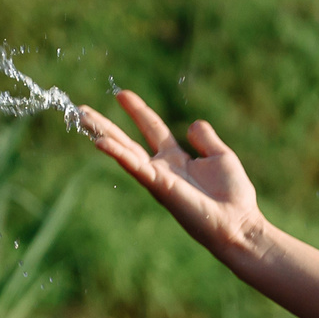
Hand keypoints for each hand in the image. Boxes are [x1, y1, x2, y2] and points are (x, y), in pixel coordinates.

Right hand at [78, 91, 269, 262]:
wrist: (237, 223)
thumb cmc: (233, 196)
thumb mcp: (220, 156)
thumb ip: (205, 139)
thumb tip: (192, 124)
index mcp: (177, 159)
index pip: (152, 128)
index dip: (138, 111)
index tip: (121, 94)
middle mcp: (162, 168)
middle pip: (127, 140)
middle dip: (105, 124)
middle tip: (82, 109)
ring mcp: (157, 177)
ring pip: (123, 150)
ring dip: (101, 133)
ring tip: (80, 117)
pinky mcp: (159, 186)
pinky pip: (134, 166)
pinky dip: (117, 153)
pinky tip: (99, 142)